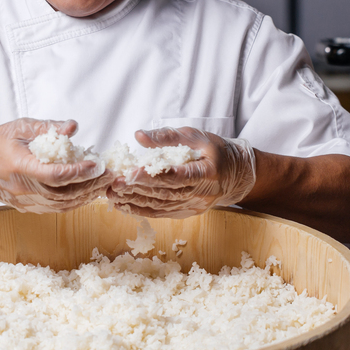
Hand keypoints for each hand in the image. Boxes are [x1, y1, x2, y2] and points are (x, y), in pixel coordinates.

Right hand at [0, 119, 111, 212]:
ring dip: (86, 195)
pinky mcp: (28, 207)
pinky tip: (87, 192)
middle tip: (110, 174)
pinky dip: (74, 202)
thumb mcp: (19, 126)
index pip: (55, 175)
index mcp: (20, 166)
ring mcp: (25, 201)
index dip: (79, 171)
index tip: (96, 163)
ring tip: (103, 182)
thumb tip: (72, 127)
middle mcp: (23, 188)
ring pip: (63, 204)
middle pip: (64, 193)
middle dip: (90, 185)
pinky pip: (56, 209)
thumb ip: (46, 127)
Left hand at [106, 127, 256, 218]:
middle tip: (113, 183)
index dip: (153, 177)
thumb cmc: (215, 151)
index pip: (177, 177)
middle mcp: (201, 194)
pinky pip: (162, 214)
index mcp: (206, 172)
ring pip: (160, 206)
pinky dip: (141, 211)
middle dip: (136, 189)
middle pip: (164, 193)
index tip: (131, 173)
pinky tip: (124, 205)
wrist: (236, 175)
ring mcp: (193, 206)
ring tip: (112, 194)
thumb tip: (138, 136)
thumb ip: (167, 136)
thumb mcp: (196, 136)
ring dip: (134, 201)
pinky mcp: (186, 213)